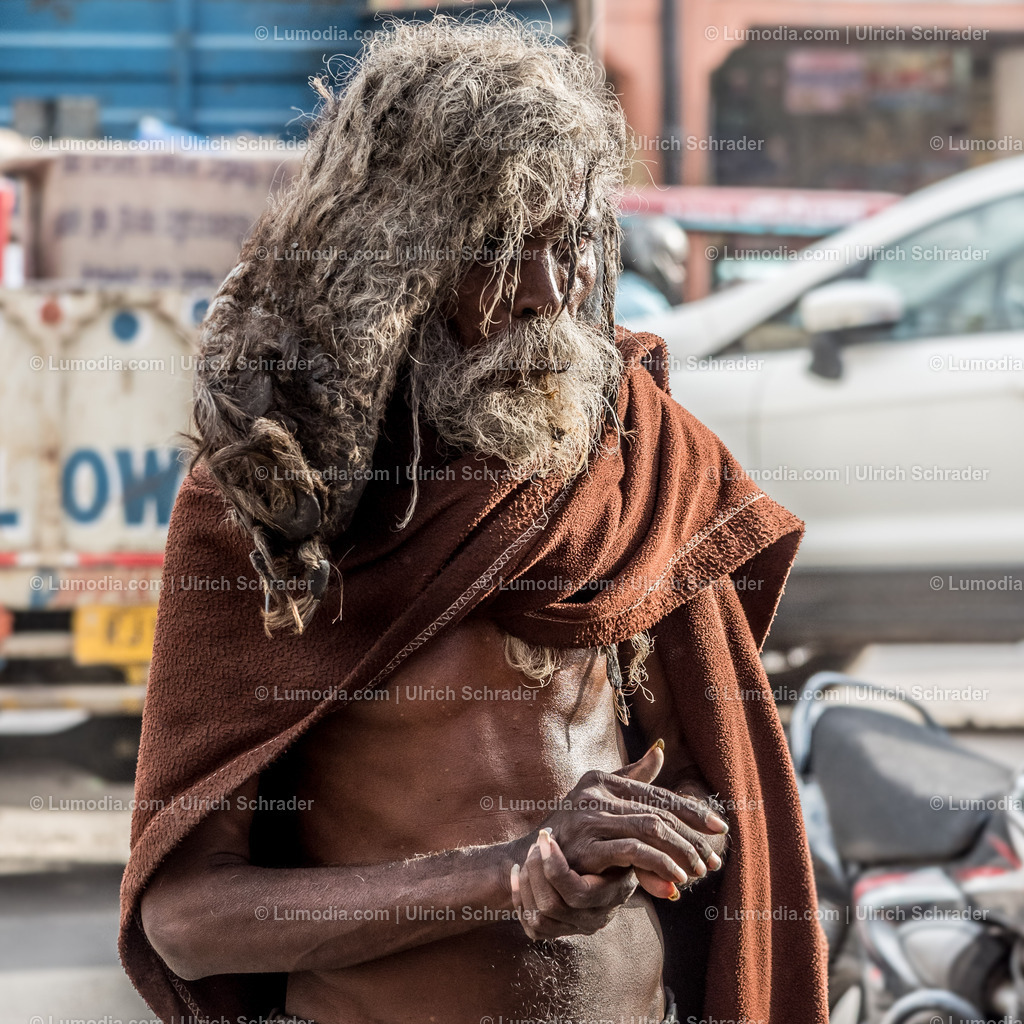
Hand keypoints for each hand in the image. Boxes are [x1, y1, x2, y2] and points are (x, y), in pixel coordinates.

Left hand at [510, 828, 637, 938]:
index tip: (547, 836)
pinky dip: (519, 894)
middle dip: (537, 869)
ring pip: (539, 913)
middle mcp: (591, 919)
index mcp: (609, 897)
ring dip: (529, 878)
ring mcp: (571, 928)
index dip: (555, 867)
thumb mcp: (631, 851)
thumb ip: (643, 852)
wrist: (592, 877)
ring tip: (531, 850)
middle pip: (552, 904)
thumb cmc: (616, 854)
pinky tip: (518, 869)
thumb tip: (678, 866)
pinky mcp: (552, 932)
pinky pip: (529, 923)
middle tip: (538, 840)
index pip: (577, 893)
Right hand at [526, 741, 728, 898]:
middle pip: (658, 813)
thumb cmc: (573, 830)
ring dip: (680, 853)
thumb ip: (632, 778)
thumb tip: (661, 749)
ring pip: (650, 830)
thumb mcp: (601, 800)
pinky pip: (633, 852)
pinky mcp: (585, 846)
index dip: (691, 810)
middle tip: (713, 861)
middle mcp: (595, 792)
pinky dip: (659, 864)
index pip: (657, 794)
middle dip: (691, 839)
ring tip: (698, 873)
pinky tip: (674, 879)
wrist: (534, 861)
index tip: (719, 827)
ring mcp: (588, 818)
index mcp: (603, 779)